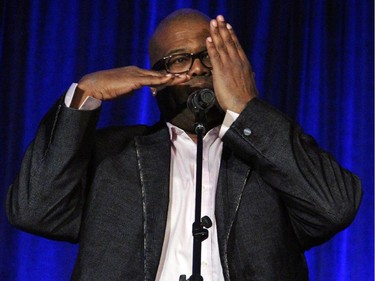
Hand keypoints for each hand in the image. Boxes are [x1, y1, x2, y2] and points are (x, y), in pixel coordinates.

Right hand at [71, 66, 189, 107]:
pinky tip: (170, 79)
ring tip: (186, 77)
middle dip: (176, 76)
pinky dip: (161, 79)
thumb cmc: (106, 89)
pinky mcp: (133, 79)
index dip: (168, 79)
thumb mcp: (124, 89)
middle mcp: (138, 71)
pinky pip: (150, 80)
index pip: (155, 77)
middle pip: (160, 74)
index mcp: (136, 73)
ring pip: (158, 76)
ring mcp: (136, 74)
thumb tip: (138, 90)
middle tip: (189, 76)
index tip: (179, 80)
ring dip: (173, 77)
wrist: (93, 85)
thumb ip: (133, 89)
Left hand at [206, 15, 257, 112]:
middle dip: (223, 28)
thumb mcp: (250, 84)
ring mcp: (229, 65)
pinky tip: (208, 38)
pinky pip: (215, 56)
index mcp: (244, 64)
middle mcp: (237, 62)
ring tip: (212, 22)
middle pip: (229, 42)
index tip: (228, 26)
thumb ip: (249, 77)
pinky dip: (211, 46)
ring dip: (216, 33)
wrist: (245, 106)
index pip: (237, 46)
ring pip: (221, 46)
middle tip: (219, 17)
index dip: (232, 35)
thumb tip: (251, 75)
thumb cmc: (247, 99)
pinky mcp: (221, 72)